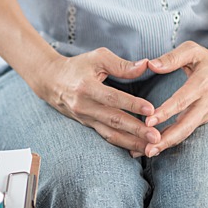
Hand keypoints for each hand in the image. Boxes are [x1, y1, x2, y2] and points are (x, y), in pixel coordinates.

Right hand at [36, 48, 160, 154]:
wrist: (51, 81)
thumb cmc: (77, 67)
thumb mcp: (97, 58)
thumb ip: (121, 64)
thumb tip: (146, 65)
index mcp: (86, 87)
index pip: (111, 97)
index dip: (131, 104)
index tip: (151, 110)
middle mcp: (84, 106)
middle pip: (113, 120)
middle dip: (136, 130)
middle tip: (156, 137)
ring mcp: (85, 118)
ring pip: (110, 134)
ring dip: (132, 142)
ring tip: (151, 149)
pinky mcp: (87, 125)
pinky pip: (106, 136)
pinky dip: (122, 144)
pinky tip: (138, 149)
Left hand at [144, 41, 207, 156]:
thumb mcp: (193, 51)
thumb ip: (172, 58)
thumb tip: (150, 65)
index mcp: (202, 84)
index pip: (182, 100)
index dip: (166, 112)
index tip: (148, 121)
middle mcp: (206, 102)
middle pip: (187, 125)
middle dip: (167, 138)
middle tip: (148, 149)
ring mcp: (207, 114)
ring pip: (187, 132)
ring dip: (168, 144)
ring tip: (147, 153)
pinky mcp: (204, 120)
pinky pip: (187, 131)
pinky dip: (172, 140)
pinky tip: (155, 147)